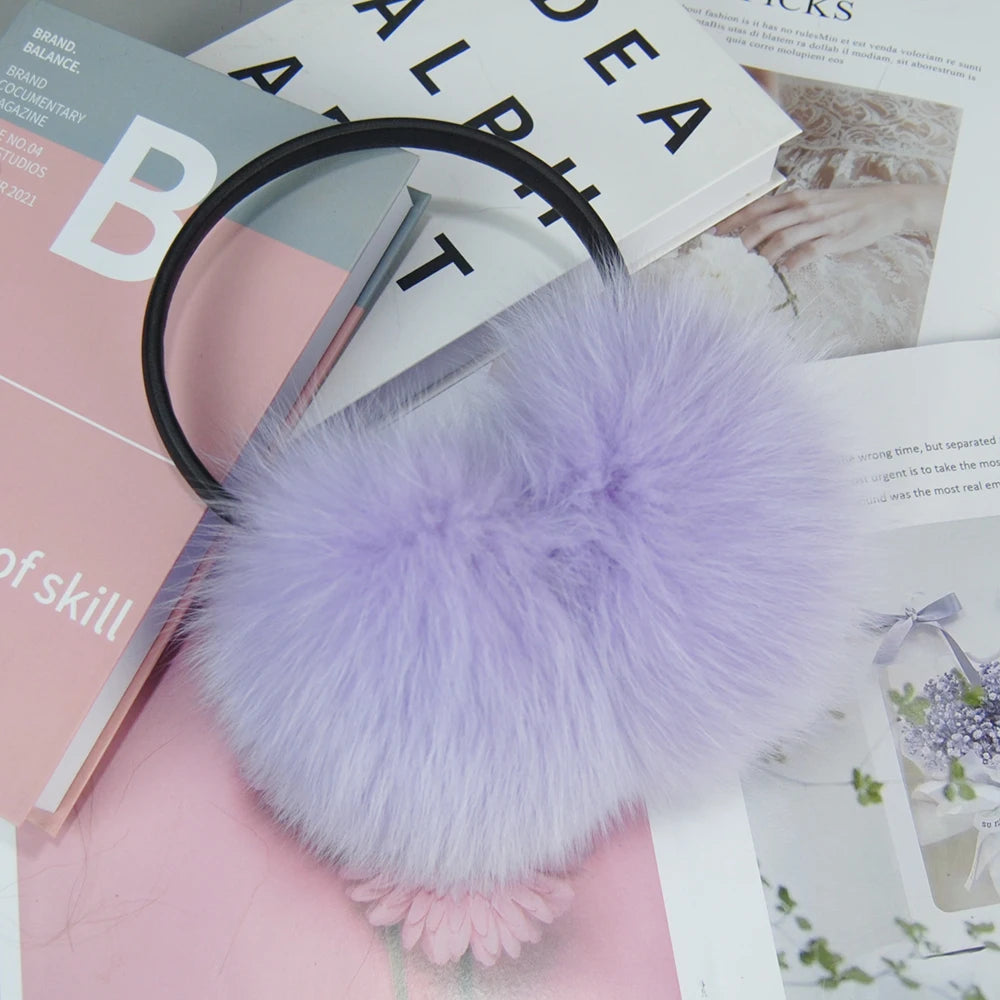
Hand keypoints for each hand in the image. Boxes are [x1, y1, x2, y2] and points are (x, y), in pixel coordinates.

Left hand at [714, 183, 946, 270]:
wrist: (885, 204)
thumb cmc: (843, 206)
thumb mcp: (812, 203)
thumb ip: (786, 215)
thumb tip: (757, 232)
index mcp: (796, 198)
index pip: (757, 208)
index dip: (733, 220)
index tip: (714, 233)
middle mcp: (804, 208)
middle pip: (764, 223)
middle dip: (743, 240)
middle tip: (734, 256)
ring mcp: (820, 223)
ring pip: (783, 238)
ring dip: (766, 254)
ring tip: (758, 265)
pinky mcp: (835, 239)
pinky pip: (810, 251)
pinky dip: (794, 261)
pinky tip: (786, 269)